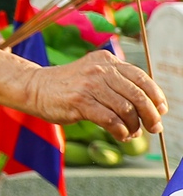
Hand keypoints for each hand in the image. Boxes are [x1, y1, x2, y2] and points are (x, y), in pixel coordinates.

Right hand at [24, 54, 164, 140]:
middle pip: (137, 95)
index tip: (161, 110)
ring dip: (134, 126)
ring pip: (126, 109)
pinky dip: (120, 130)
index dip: (156, 96)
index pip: (141, 77)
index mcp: (106, 61)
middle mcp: (100, 70)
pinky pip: (110, 119)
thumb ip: (117, 84)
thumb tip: (148, 107)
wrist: (34, 88)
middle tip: (154, 127)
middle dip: (150, 115)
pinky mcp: (80, 101)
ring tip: (132, 133)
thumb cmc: (67, 86)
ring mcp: (89, 85)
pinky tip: (120, 135)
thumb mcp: (94, 75)